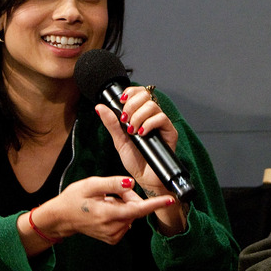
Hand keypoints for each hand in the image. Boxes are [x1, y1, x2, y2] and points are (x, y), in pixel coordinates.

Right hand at [18, 176, 174, 254]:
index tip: (171, 200)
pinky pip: (126, 222)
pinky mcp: (113, 238)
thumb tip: (130, 183)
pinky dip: (121, 213)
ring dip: (124, 205)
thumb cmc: (74, 199)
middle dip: (130, 197)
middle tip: (112, 192)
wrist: (61, 218)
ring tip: (106, 202)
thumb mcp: (91, 184)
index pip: (138, 209)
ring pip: (131, 215)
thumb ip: (112, 183)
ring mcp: (113, 235)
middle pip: (135, 209)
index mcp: (108, 214)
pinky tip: (107, 210)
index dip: (155, 204)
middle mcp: (112, 228)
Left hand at [95, 87, 186, 234]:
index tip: (121, 102)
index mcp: (141, 115)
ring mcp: (162, 124)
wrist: (145, 178)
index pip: (139, 93)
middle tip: (125, 120)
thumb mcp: (119, 140)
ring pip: (153, 106)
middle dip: (131, 105)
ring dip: (138, 116)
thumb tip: (100, 107)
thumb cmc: (135, 161)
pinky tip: (141, 134)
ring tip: (133, 130)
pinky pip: (161, 119)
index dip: (131, 92)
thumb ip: (112, 123)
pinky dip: (149, 124)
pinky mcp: (170, 132)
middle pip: (146, 95)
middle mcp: (152, 117)